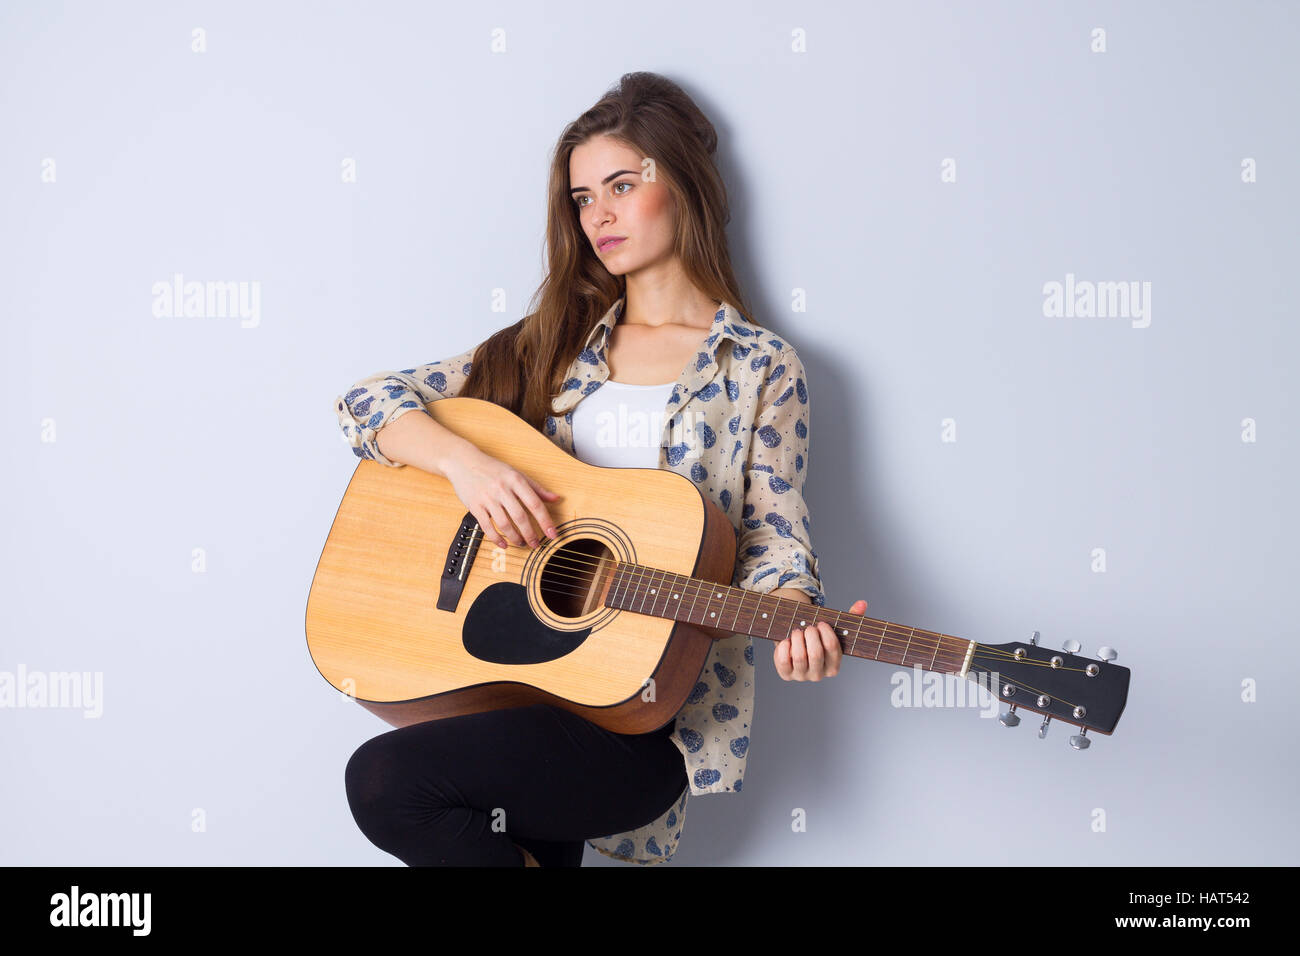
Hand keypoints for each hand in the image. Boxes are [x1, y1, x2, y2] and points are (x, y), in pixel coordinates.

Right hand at [442, 448, 560, 549]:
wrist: (463, 461)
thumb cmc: (492, 468)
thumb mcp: (516, 474)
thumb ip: (536, 488)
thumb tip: (555, 499)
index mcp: (515, 480)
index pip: (535, 503)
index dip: (545, 521)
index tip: (552, 534)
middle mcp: (502, 489)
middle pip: (520, 516)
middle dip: (530, 534)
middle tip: (536, 544)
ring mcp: (487, 498)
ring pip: (504, 523)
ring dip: (515, 537)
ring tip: (521, 543)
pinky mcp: (474, 506)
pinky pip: (486, 526)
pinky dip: (496, 538)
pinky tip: (503, 544)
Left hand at [774, 599, 866, 680]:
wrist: (796, 646)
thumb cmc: (818, 638)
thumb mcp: (833, 630)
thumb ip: (851, 617)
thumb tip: (862, 604)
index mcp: (833, 667)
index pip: (832, 648)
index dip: (826, 632)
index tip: (821, 623)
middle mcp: (818, 675)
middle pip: (815, 654)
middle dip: (810, 635)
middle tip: (809, 627)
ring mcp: (801, 676)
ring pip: (799, 657)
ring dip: (797, 638)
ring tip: (798, 631)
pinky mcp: (786, 674)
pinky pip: (783, 661)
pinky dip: (784, 647)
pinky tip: (787, 640)